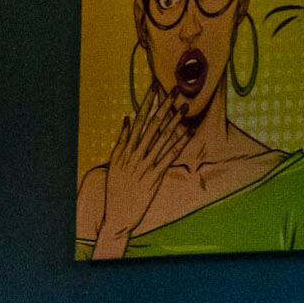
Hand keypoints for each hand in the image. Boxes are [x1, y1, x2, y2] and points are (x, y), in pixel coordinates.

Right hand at [93, 83, 186, 255]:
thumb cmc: (117, 190)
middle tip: (175, 90)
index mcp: (124, 149)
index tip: (156, 86)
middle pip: (151, 124)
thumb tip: (127, 119)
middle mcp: (134, 154)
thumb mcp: (115, 163)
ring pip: (162, 138)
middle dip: (164, 106)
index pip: (138, 119)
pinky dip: (179, 143)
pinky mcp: (154, 177)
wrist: (118, 216)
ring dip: (174, 120)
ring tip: (185, 106)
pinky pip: (169, 156)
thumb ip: (121, 141)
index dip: (148, 102)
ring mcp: (144, 165)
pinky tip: (188, 132)